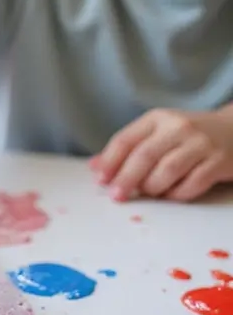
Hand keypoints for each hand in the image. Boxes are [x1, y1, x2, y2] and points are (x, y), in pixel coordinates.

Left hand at [91, 108, 232, 201]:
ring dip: (153, 188)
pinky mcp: (218, 161)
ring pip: (168, 170)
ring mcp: (200, 144)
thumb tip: (94, 166)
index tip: (100, 180)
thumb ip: (128, 148)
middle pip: (145, 156)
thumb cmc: (188, 136)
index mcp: (158, 118)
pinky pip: (192, 184)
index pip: (126, 139)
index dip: (110, 161)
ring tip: (148, 193)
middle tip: (117, 196)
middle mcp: (178, 127)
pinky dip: (177, 194)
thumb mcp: (158, 133)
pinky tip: (172, 195)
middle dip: (126, 179)